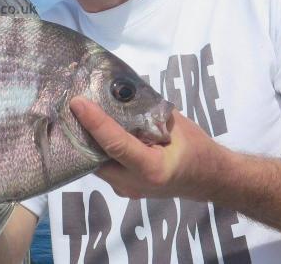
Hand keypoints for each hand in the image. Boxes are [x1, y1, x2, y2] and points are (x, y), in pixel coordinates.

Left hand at [69, 97, 226, 201]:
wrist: (211, 178)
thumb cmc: (197, 148)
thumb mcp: (176, 123)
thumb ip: (147, 110)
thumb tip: (117, 91)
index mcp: (152, 168)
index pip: (115, 144)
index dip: (95, 122)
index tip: (78, 103)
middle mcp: (135, 184)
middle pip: (97, 158)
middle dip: (80, 133)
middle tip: (70, 106)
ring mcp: (127, 189)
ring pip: (95, 165)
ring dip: (85, 142)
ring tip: (74, 115)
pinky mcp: (123, 187)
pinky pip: (102, 167)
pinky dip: (95, 149)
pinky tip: (88, 131)